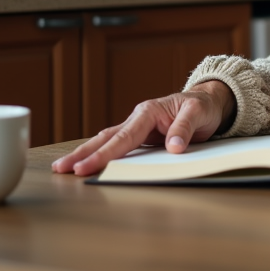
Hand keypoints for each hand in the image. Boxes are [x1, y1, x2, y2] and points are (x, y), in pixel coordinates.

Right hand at [51, 80, 235, 176]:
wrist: (209, 101)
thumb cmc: (202, 106)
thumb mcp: (199, 113)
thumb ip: (185, 128)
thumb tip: (173, 147)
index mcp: (148, 112)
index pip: (123, 137)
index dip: (104, 154)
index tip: (85, 167)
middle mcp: (139, 118)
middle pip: (106, 138)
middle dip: (82, 153)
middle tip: (60, 168)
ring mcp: (138, 128)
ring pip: (108, 141)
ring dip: (87, 154)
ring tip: (63, 168)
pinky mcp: (142, 137)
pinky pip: (119, 145)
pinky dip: (102, 153)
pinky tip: (88, 163)